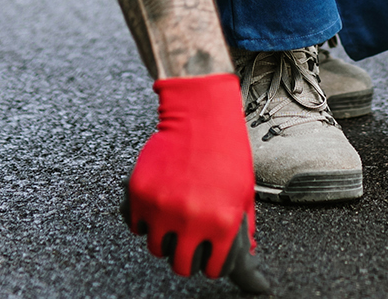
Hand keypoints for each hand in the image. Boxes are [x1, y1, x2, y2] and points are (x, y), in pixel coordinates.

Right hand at [122, 74, 269, 291]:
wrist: (200, 117)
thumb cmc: (227, 151)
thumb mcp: (243, 193)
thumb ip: (242, 228)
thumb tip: (249, 255)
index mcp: (223, 224)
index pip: (213, 269)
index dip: (211, 264)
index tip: (208, 257)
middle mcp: (192, 221)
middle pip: (180, 266)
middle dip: (185, 258)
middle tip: (186, 245)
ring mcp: (163, 208)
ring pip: (156, 248)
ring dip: (163, 239)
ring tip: (171, 223)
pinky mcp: (141, 194)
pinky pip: (137, 226)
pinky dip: (145, 221)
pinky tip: (158, 207)